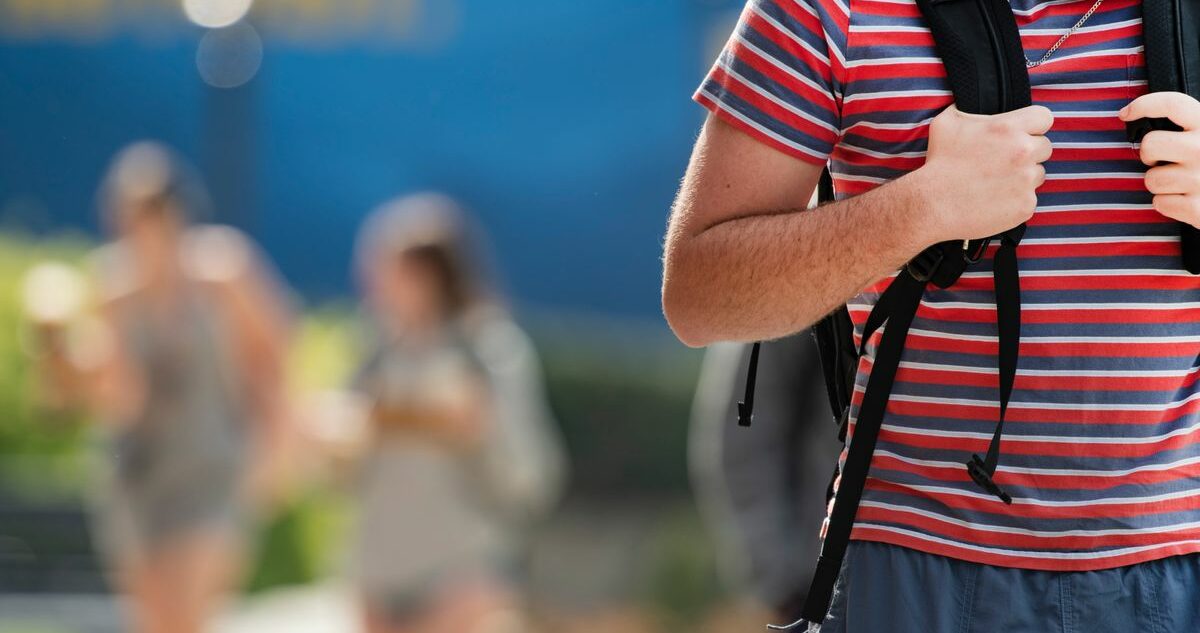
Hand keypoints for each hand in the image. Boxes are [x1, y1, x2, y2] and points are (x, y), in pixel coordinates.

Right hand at [916, 104, 1054, 243]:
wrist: (932, 205)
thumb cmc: (938, 163)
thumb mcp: (946, 123)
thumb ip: (968, 108)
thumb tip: (973, 101)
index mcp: (1008, 128)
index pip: (1044, 118)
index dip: (1034, 125)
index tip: (1022, 133)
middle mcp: (1023, 152)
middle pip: (1044, 147)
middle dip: (1028, 153)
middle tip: (1004, 162)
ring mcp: (1026, 181)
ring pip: (1038, 174)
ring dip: (1023, 177)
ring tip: (996, 183)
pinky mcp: (1026, 205)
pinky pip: (1029, 199)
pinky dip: (1016, 200)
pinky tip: (994, 200)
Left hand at [1119, 92, 1199, 226]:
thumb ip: (1191, 127)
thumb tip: (1146, 117)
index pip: (1172, 104)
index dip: (1144, 105)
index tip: (1126, 114)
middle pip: (1150, 145)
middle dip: (1149, 155)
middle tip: (1162, 160)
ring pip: (1151, 179)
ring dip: (1160, 183)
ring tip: (1182, 183)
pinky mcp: (1198, 208)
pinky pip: (1159, 203)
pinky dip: (1168, 204)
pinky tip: (1188, 199)